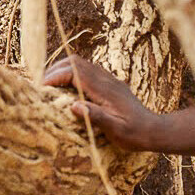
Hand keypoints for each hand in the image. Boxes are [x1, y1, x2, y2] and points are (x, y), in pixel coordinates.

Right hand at [44, 55, 165, 151]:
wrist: (154, 130)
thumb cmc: (135, 133)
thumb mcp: (116, 129)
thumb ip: (96, 117)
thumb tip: (74, 106)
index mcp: (105, 90)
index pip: (74, 72)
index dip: (55, 76)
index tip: (41, 88)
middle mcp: (106, 80)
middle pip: (75, 62)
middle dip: (55, 69)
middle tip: (40, 84)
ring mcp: (109, 80)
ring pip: (81, 64)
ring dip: (62, 70)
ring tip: (48, 84)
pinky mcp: (110, 85)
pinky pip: (88, 71)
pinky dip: (72, 74)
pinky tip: (66, 88)